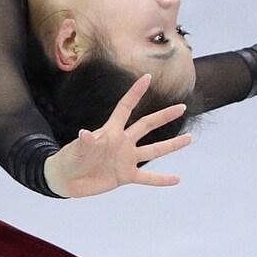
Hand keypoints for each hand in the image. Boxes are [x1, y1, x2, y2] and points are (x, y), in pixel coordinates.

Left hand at [42, 74, 192, 197]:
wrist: (66, 180)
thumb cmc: (69, 159)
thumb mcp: (76, 150)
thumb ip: (85, 143)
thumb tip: (84, 133)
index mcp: (111, 131)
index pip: (126, 108)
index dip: (135, 93)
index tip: (147, 77)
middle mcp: (122, 142)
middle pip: (147, 125)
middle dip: (164, 116)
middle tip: (181, 107)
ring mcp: (126, 159)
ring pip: (153, 150)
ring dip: (171, 146)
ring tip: (189, 139)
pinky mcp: (126, 176)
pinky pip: (148, 178)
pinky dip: (162, 179)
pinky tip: (177, 179)